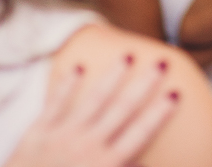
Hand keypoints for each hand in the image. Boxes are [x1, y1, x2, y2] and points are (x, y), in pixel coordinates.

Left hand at [4, 56, 177, 166]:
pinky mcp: (36, 134)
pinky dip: (66, 85)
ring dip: (111, 77)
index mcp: (106, 165)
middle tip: (161, 62)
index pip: (140, 133)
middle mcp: (87, 147)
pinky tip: (77, 67)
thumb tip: (145, 162)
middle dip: (143, 85)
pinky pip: (54, 104)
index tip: (176, 93)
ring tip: (127, 55)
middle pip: (122, 110)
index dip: (159, 113)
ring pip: (93, 100)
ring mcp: (61, 137)